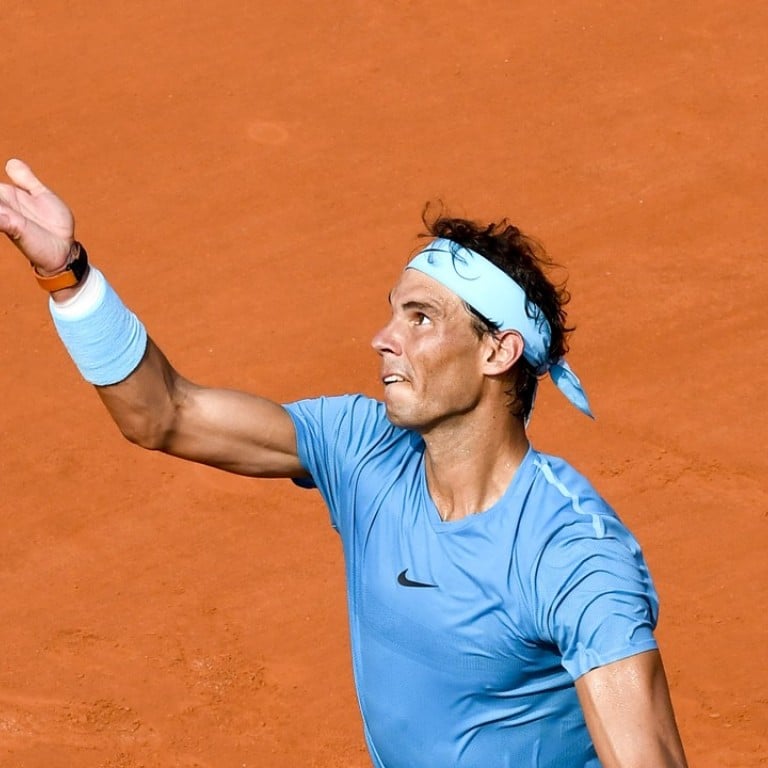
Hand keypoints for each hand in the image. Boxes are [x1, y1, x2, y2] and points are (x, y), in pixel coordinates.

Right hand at [0, 159, 74, 273]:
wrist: (64, 247)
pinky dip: (0, 216)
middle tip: (1, 201)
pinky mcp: (13, 226)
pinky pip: (0, 218)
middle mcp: (2, 204)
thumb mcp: (41, 195)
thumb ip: (26, 180)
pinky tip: (2, 213)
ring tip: (2, 209)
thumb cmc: (52, 224)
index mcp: (6, 194)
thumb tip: (11, 162)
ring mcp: (5, 216)